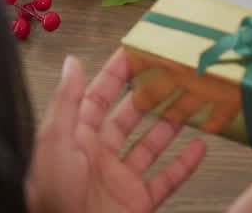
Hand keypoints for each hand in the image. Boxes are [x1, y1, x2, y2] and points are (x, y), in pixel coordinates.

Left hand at [26, 50, 206, 212]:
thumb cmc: (51, 201)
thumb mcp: (54, 144)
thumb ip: (66, 103)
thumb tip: (72, 65)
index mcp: (75, 140)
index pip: (97, 98)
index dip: (116, 74)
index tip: (135, 53)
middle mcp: (98, 158)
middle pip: (129, 118)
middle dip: (150, 95)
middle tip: (172, 74)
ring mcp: (119, 180)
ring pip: (150, 145)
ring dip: (171, 124)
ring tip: (190, 103)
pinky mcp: (137, 202)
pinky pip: (166, 180)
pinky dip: (185, 164)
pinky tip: (199, 147)